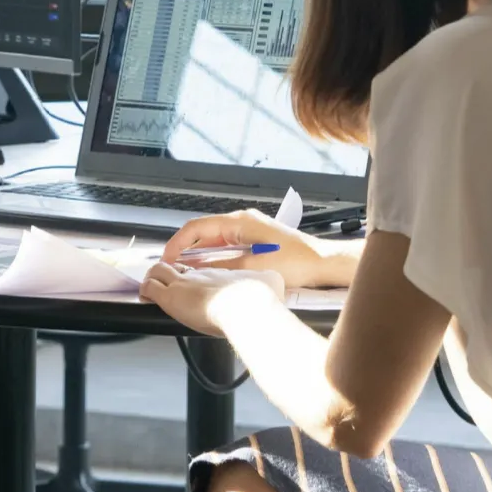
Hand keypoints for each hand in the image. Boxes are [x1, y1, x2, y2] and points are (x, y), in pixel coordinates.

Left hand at [140, 262, 283, 335]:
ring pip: (159, 271)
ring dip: (155, 277)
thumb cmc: (262, 299)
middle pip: (176, 264)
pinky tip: (146, 295)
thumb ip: (268, 280)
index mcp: (223, 271)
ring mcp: (183, 283)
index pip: (200, 265)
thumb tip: (275, 281)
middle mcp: (201, 273)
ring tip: (153, 285)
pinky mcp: (170, 296)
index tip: (189, 275)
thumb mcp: (270, 282)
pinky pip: (150, 286)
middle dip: (170, 271)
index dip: (192, 271)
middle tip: (167, 280)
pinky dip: (146, 289)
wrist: (249, 307)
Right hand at [160, 208, 350, 288]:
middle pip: (204, 231)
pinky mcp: (257, 239)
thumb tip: (197, 271)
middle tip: (172, 266)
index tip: (167, 257)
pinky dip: (214, 255)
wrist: (325, 263)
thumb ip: (222, 268)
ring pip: (215, 239)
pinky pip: (227, 244)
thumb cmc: (297, 262)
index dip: (178, 242)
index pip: (198, 227)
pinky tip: (210, 269)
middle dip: (185, 248)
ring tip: (187, 270)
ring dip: (200, 253)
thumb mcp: (253, 268)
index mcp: (240, 222)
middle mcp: (243, 221)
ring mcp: (250, 229)